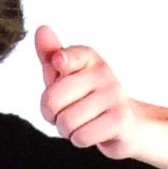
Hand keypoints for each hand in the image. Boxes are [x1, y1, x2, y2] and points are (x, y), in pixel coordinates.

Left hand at [36, 24, 141, 158]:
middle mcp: (102, 72)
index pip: (64, 56)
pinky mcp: (120, 119)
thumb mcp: (66, 76)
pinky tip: (91, 132)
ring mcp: (114, 95)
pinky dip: (80, 139)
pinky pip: (82, 136)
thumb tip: (41, 29)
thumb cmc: (88, 99)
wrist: (126, 124)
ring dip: (67, 130)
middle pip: (53, 99)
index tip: (59, 62)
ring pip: (66, 121)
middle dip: (51, 115)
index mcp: (87, 58)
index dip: (59, 61)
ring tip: (80, 123)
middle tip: (64, 114)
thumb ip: (50, 55)